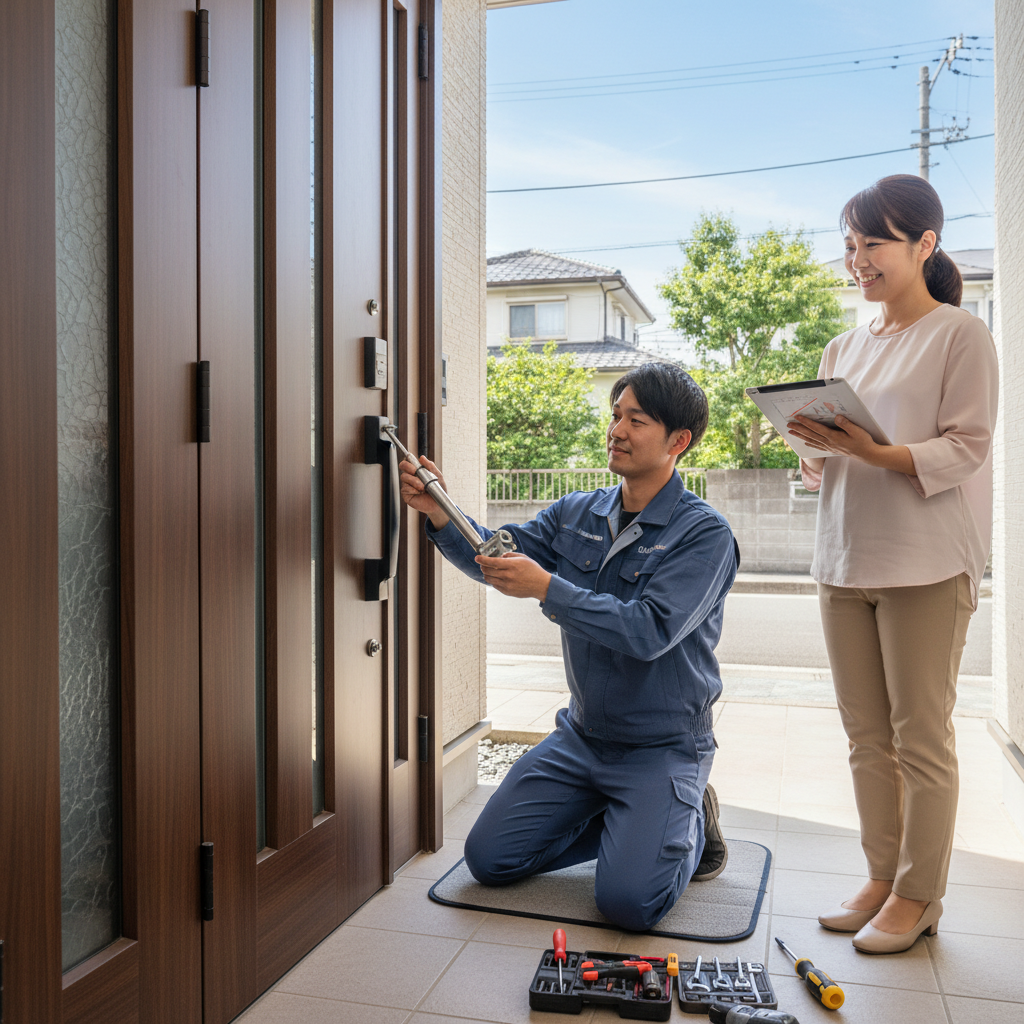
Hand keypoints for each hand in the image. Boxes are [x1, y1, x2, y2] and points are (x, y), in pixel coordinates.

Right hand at [399, 455, 449, 528]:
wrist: (438, 504)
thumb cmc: (438, 490)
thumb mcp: (438, 476)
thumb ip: (430, 466)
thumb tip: (421, 457)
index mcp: (418, 470)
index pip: (410, 460)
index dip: (409, 459)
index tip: (415, 462)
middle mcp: (411, 476)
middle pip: (402, 465)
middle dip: (408, 467)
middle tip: (415, 471)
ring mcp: (407, 484)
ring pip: (404, 477)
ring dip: (414, 481)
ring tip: (423, 487)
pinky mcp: (406, 494)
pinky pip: (406, 488)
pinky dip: (414, 489)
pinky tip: (420, 493)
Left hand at [475, 552, 551, 600]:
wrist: (541, 585)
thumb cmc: (533, 570)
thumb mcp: (523, 558)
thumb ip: (511, 555)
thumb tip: (501, 556)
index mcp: (512, 565)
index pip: (492, 562)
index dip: (483, 560)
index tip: (477, 558)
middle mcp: (508, 575)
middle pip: (488, 570)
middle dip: (483, 566)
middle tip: (483, 564)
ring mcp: (507, 585)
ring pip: (489, 579)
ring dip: (486, 574)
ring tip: (489, 571)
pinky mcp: (507, 592)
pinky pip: (494, 585)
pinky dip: (493, 580)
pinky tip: (497, 577)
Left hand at [787, 415, 915, 474]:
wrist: (868, 455)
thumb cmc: (864, 441)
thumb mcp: (857, 431)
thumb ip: (846, 424)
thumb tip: (837, 417)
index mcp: (834, 437)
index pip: (816, 428)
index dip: (806, 422)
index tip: (797, 417)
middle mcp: (829, 442)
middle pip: (810, 434)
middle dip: (799, 429)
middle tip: (788, 425)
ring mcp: (830, 447)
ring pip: (812, 440)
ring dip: (801, 435)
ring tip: (791, 432)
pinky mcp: (832, 449)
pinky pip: (818, 446)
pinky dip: (810, 443)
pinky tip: (805, 441)